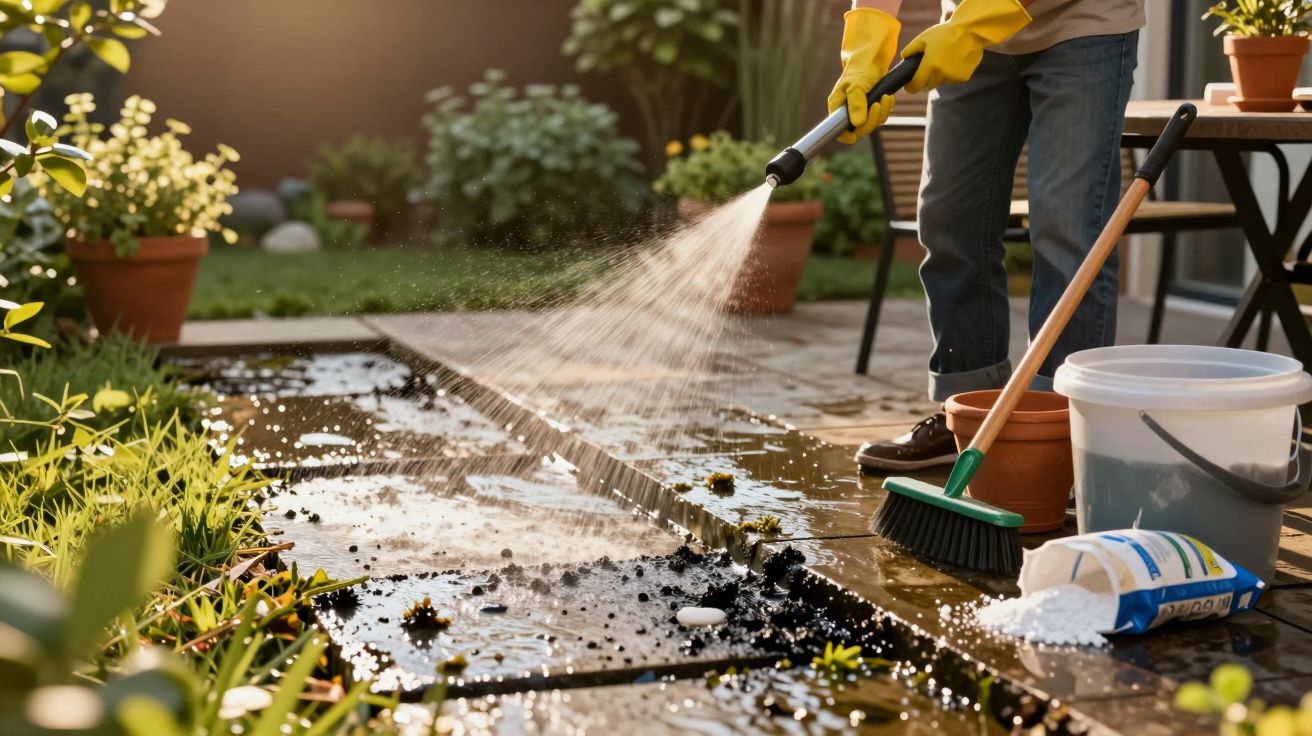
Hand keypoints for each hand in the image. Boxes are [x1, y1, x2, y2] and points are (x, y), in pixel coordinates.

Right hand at [827, 8, 900, 144]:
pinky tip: (888, 98)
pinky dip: (885, 110)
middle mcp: (846, 111)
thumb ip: (856, 104)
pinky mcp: (870, 108)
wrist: (872, 58)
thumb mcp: (857, 84)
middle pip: (858, 129)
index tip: (856, 135)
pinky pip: (878, 117)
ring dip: (881, 113)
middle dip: (871, 120)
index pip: (837, 130)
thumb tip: (858, 123)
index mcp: (837, 106)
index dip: (846, 136)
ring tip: (886, 98)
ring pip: (870, 124)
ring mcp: (858, 110)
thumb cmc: (860, 68)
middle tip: (879, 104)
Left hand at [902, 0, 1030, 93]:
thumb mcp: (924, 38)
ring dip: (938, 76)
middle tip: (927, 68)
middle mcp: (941, 75)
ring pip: (940, 82)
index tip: (909, 85)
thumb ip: (910, 49)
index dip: (910, 87)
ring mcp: (953, 78)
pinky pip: (952, 79)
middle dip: (925, 80)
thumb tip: (904, 58)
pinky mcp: (963, 78)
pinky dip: (951, 74)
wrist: (972, 31)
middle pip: (928, 86)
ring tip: (943, 60)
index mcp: (929, 65)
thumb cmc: (946, 32)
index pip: (915, 86)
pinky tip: (955, 60)